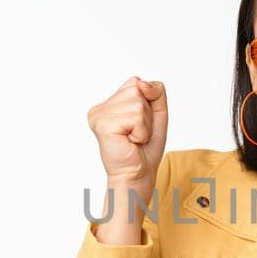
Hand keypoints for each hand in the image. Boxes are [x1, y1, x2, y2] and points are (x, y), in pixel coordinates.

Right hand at [87, 75, 167, 189]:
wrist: (138, 175)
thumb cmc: (145, 148)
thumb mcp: (157, 113)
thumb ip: (155, 91)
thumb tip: (142, 84)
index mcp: (109, 104)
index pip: (136, 83)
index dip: (147, 103)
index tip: (139, 124)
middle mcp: (100, 108)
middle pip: (137, 89)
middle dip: (147, 114)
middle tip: (137, 133)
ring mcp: (99, 115)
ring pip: (138, 103)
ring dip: (144, 125)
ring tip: (134, 138)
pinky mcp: (103, 125)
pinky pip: (135, 116)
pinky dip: (141, 132)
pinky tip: (130, 142)